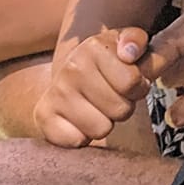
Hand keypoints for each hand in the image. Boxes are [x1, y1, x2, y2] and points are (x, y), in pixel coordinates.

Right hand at [35, 28, 149, 148]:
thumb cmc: (112, 63)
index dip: (139, 86)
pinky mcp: (43, 116)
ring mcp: (55, 92)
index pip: (132, 83)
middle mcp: (70, 67)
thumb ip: (139, 43)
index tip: (130, 80)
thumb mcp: (134, 46)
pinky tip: (81, 120)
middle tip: (113, 95)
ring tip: (98, 106)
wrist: (76, 73)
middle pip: (120, 110)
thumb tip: (130, 52)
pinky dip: (83, 137)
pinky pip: (76, 141)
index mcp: (94, 47)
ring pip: (101, 129)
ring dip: (105, 122)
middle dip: (123, 106)